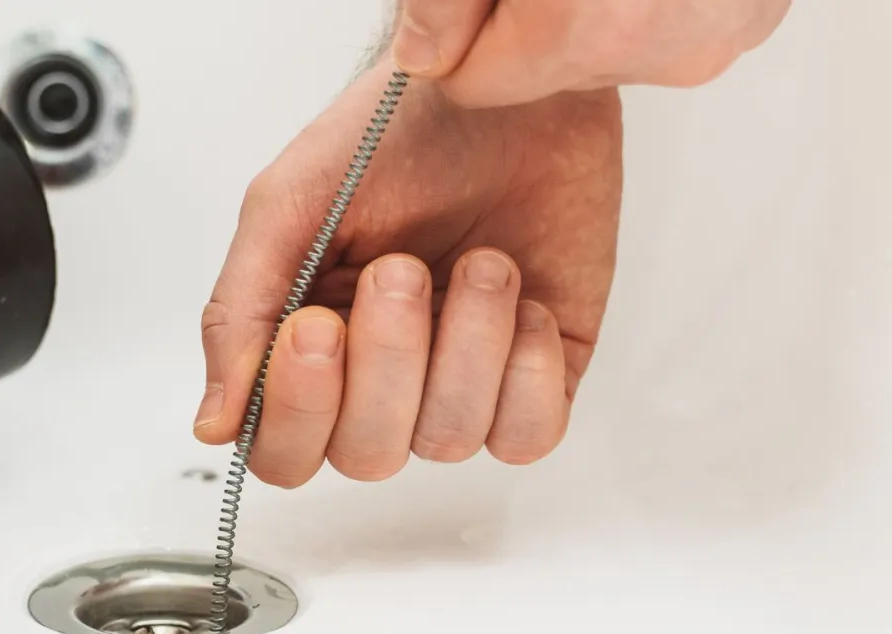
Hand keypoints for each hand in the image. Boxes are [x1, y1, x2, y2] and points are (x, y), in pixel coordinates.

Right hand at [195, 67, 621, 484]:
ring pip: (446, 441)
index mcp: (306, 349)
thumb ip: (237, 316)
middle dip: (386, 362)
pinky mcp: (535, 375)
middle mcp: (378, 379)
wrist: (500, 86)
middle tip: (400, 269)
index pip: (282, 451)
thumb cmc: (390, 135)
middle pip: (364, 456)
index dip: (298, 410)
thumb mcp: (284, 207)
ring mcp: (457, 382)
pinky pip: (527, 436)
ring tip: (479, 261)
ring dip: (464, 343)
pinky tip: (519, 299)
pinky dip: (523, 368)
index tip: (314, 326)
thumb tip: (213, 425)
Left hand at [392, 0, 791, 106]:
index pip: (474, 82)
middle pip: (545, 68)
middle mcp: (667, 47)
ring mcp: (720, 32)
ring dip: (592, 2)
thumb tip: (422, 54)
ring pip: (608, 48)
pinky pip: (671, 25)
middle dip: (533, 11)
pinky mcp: (754, 13)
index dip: (462, 25)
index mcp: (591, 28)